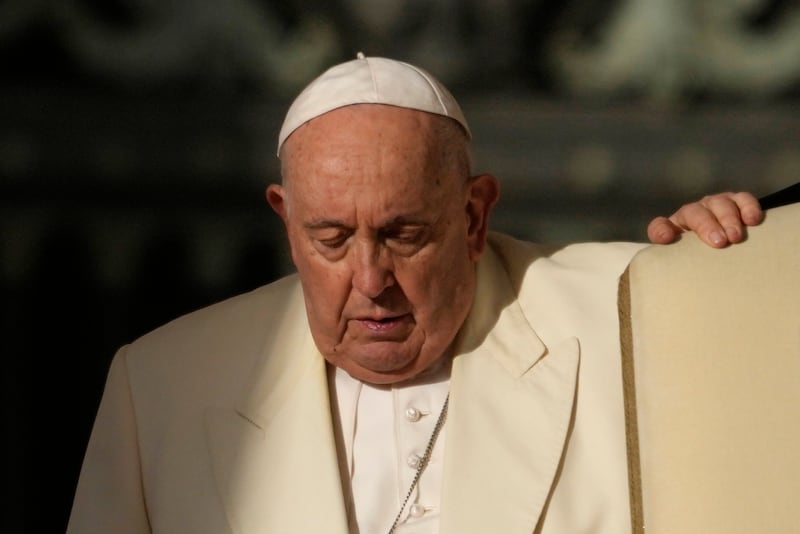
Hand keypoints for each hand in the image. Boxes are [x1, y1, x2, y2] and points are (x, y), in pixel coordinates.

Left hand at [647, 192, 763, 247]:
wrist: (722, 249)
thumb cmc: (699, 256)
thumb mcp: (683, 259)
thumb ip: (671, 257)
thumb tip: (668, 243)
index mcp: (674, 226)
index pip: (660, 226)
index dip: (661, 231)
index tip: (668, 238)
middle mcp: (695, 211)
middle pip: (696, 212)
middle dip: (708, 226)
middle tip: (719, 243)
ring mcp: (716, 204)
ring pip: (720, 203)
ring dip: (729, 219)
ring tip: (737, 237)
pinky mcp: (738, 203)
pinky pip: (743, 199)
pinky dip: (749, 208)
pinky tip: (753, 221)